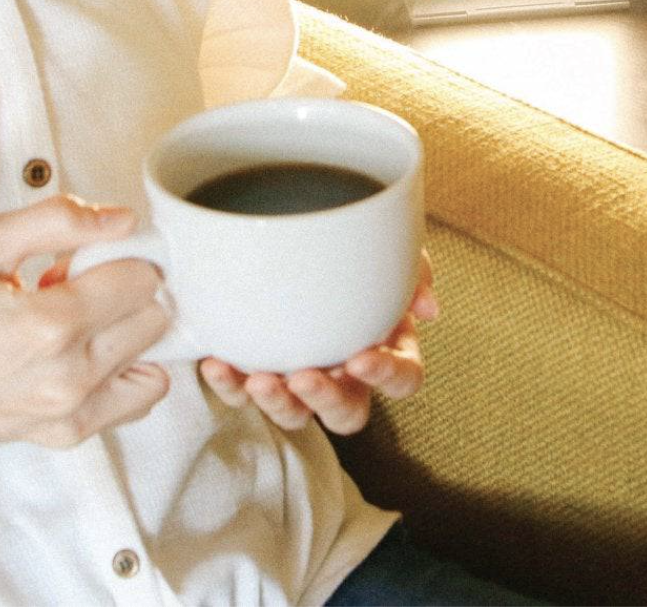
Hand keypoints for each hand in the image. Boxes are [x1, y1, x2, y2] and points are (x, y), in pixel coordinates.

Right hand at [0, 196, 171, 458]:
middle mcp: (68, 374)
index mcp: (49, 322)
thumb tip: (121, 219)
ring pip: (152, 356)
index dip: (119, 254)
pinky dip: (126, 370)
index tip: (86, 253)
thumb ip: (57, 220)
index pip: (140, 277)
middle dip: (124, 288)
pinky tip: (85, 352)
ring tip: (77, 319)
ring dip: (127, 329)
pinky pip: (136, 400)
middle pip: (153, 315)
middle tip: (74, 283)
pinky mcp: (65, 434)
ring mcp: (69, 411)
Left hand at [198, 248, 437, 434]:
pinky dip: (231, 386)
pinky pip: (245, 396)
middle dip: (325, 400)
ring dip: (277, 403)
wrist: (293, 230)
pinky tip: (216, 364)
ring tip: (257, 380)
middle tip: (303, 376)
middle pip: (348, 413)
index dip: (386, 374)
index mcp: (385, 349)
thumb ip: (414, 272)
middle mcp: (346, 376)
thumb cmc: (351, 253)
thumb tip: (429, 309)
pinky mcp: (261, 376)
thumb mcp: (388, 252)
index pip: (402, 379)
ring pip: (296, 415)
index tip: (359, 356)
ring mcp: (303, 381)